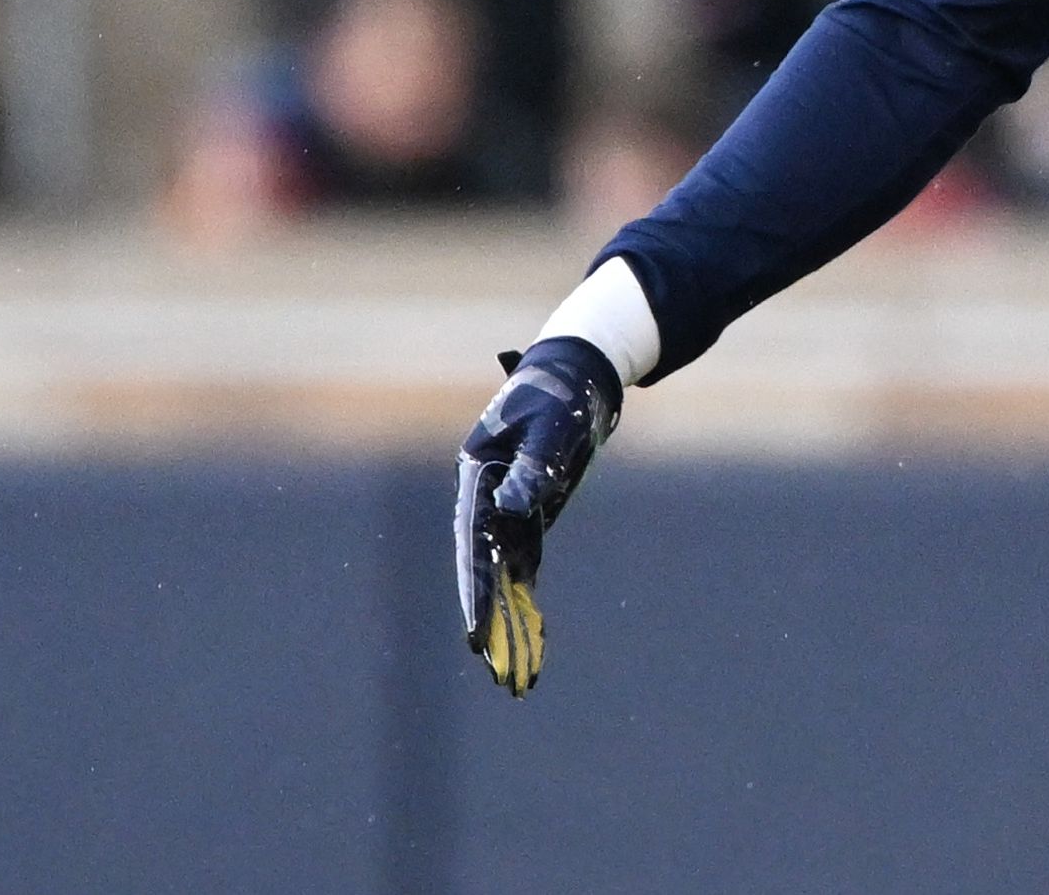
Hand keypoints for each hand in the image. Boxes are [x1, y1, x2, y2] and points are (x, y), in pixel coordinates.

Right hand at [454, 336, 620, 695]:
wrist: (577, 375)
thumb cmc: (557, 396)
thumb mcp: (548, 428)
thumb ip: (531, 468)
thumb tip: (510, 508)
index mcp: (476, 478)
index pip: (471, 546)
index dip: (473, 592)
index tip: (476, 634)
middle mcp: (484, 501)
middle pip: (485, 571)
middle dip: (491, 621)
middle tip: (496, 671)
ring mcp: (506, 510)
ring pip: (505, 576)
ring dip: (510, 621)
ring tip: (516, 672)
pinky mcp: (530, 514)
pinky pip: (526, 565)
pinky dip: (527, 600)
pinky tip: (530, 638)